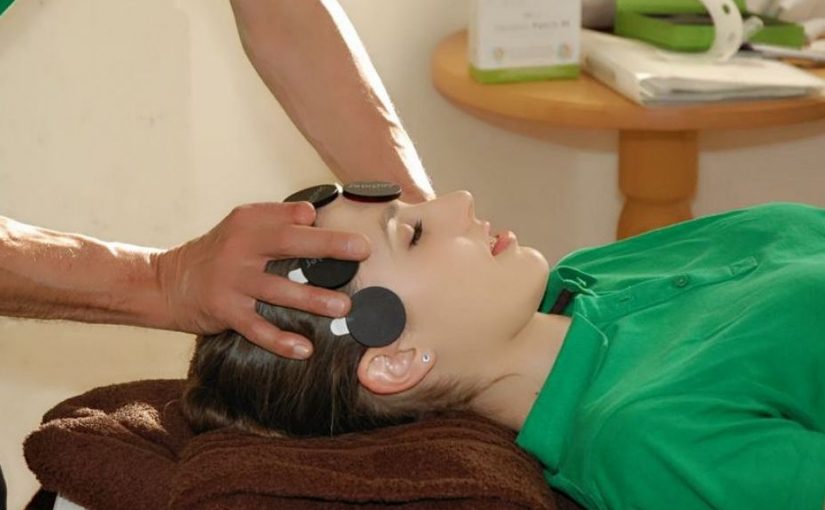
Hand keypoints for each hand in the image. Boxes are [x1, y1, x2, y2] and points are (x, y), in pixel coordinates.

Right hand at [157, 201, 368, 358]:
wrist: (168, 282)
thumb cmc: (219, 252)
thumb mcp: (242, 226)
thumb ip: (277, 219)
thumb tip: (313, 212)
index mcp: (248, 222)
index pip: (289, 217)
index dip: (321, 222)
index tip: (355, 229)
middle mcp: (240, 248)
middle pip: (288, 243)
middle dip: (328, 246)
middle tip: (362, 250)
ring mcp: (232, 281)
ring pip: (278, 290)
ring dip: (312, 298)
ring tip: (344, 307)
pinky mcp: (225, 311)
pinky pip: (257, 328)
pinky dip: (280, 341)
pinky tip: (305, 349)